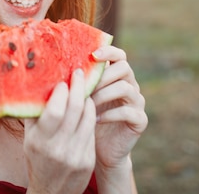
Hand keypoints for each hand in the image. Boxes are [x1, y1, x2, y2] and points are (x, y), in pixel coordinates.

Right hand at [23, 69, 95, 193]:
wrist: (52, 192)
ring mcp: (76, 155)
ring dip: (88, 99)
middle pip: (75, 110)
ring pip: (88, 117)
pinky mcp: (89, 159)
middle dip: (78, 87)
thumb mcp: (29, 139)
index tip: (63, 79)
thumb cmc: (37, 159)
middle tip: (79, 73)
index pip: (55, 110)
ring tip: (84, 88)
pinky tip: (88, 106)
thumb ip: (34, 114)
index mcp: (40, 141)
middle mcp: (59, 148)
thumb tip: (38, 85)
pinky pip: (92, 130)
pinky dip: (91, 115)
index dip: (62, 92)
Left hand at [90, 46, 147, 170]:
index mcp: (117, 75)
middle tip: (86, 87)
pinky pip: (128, 111)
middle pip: (124, 68)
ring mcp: (137, 102)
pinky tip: (95, 119)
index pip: (119, 55)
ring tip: (87, 104)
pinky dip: (109, 114)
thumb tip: (57, 66)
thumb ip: (78, 81)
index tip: (93, 55)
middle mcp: (130, 85)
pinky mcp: (140, 120)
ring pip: (125, 88)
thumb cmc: (86, 117)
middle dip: (102, 76)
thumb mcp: (81, 97)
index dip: (108, 51)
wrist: (100, 148)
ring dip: (103, 94)